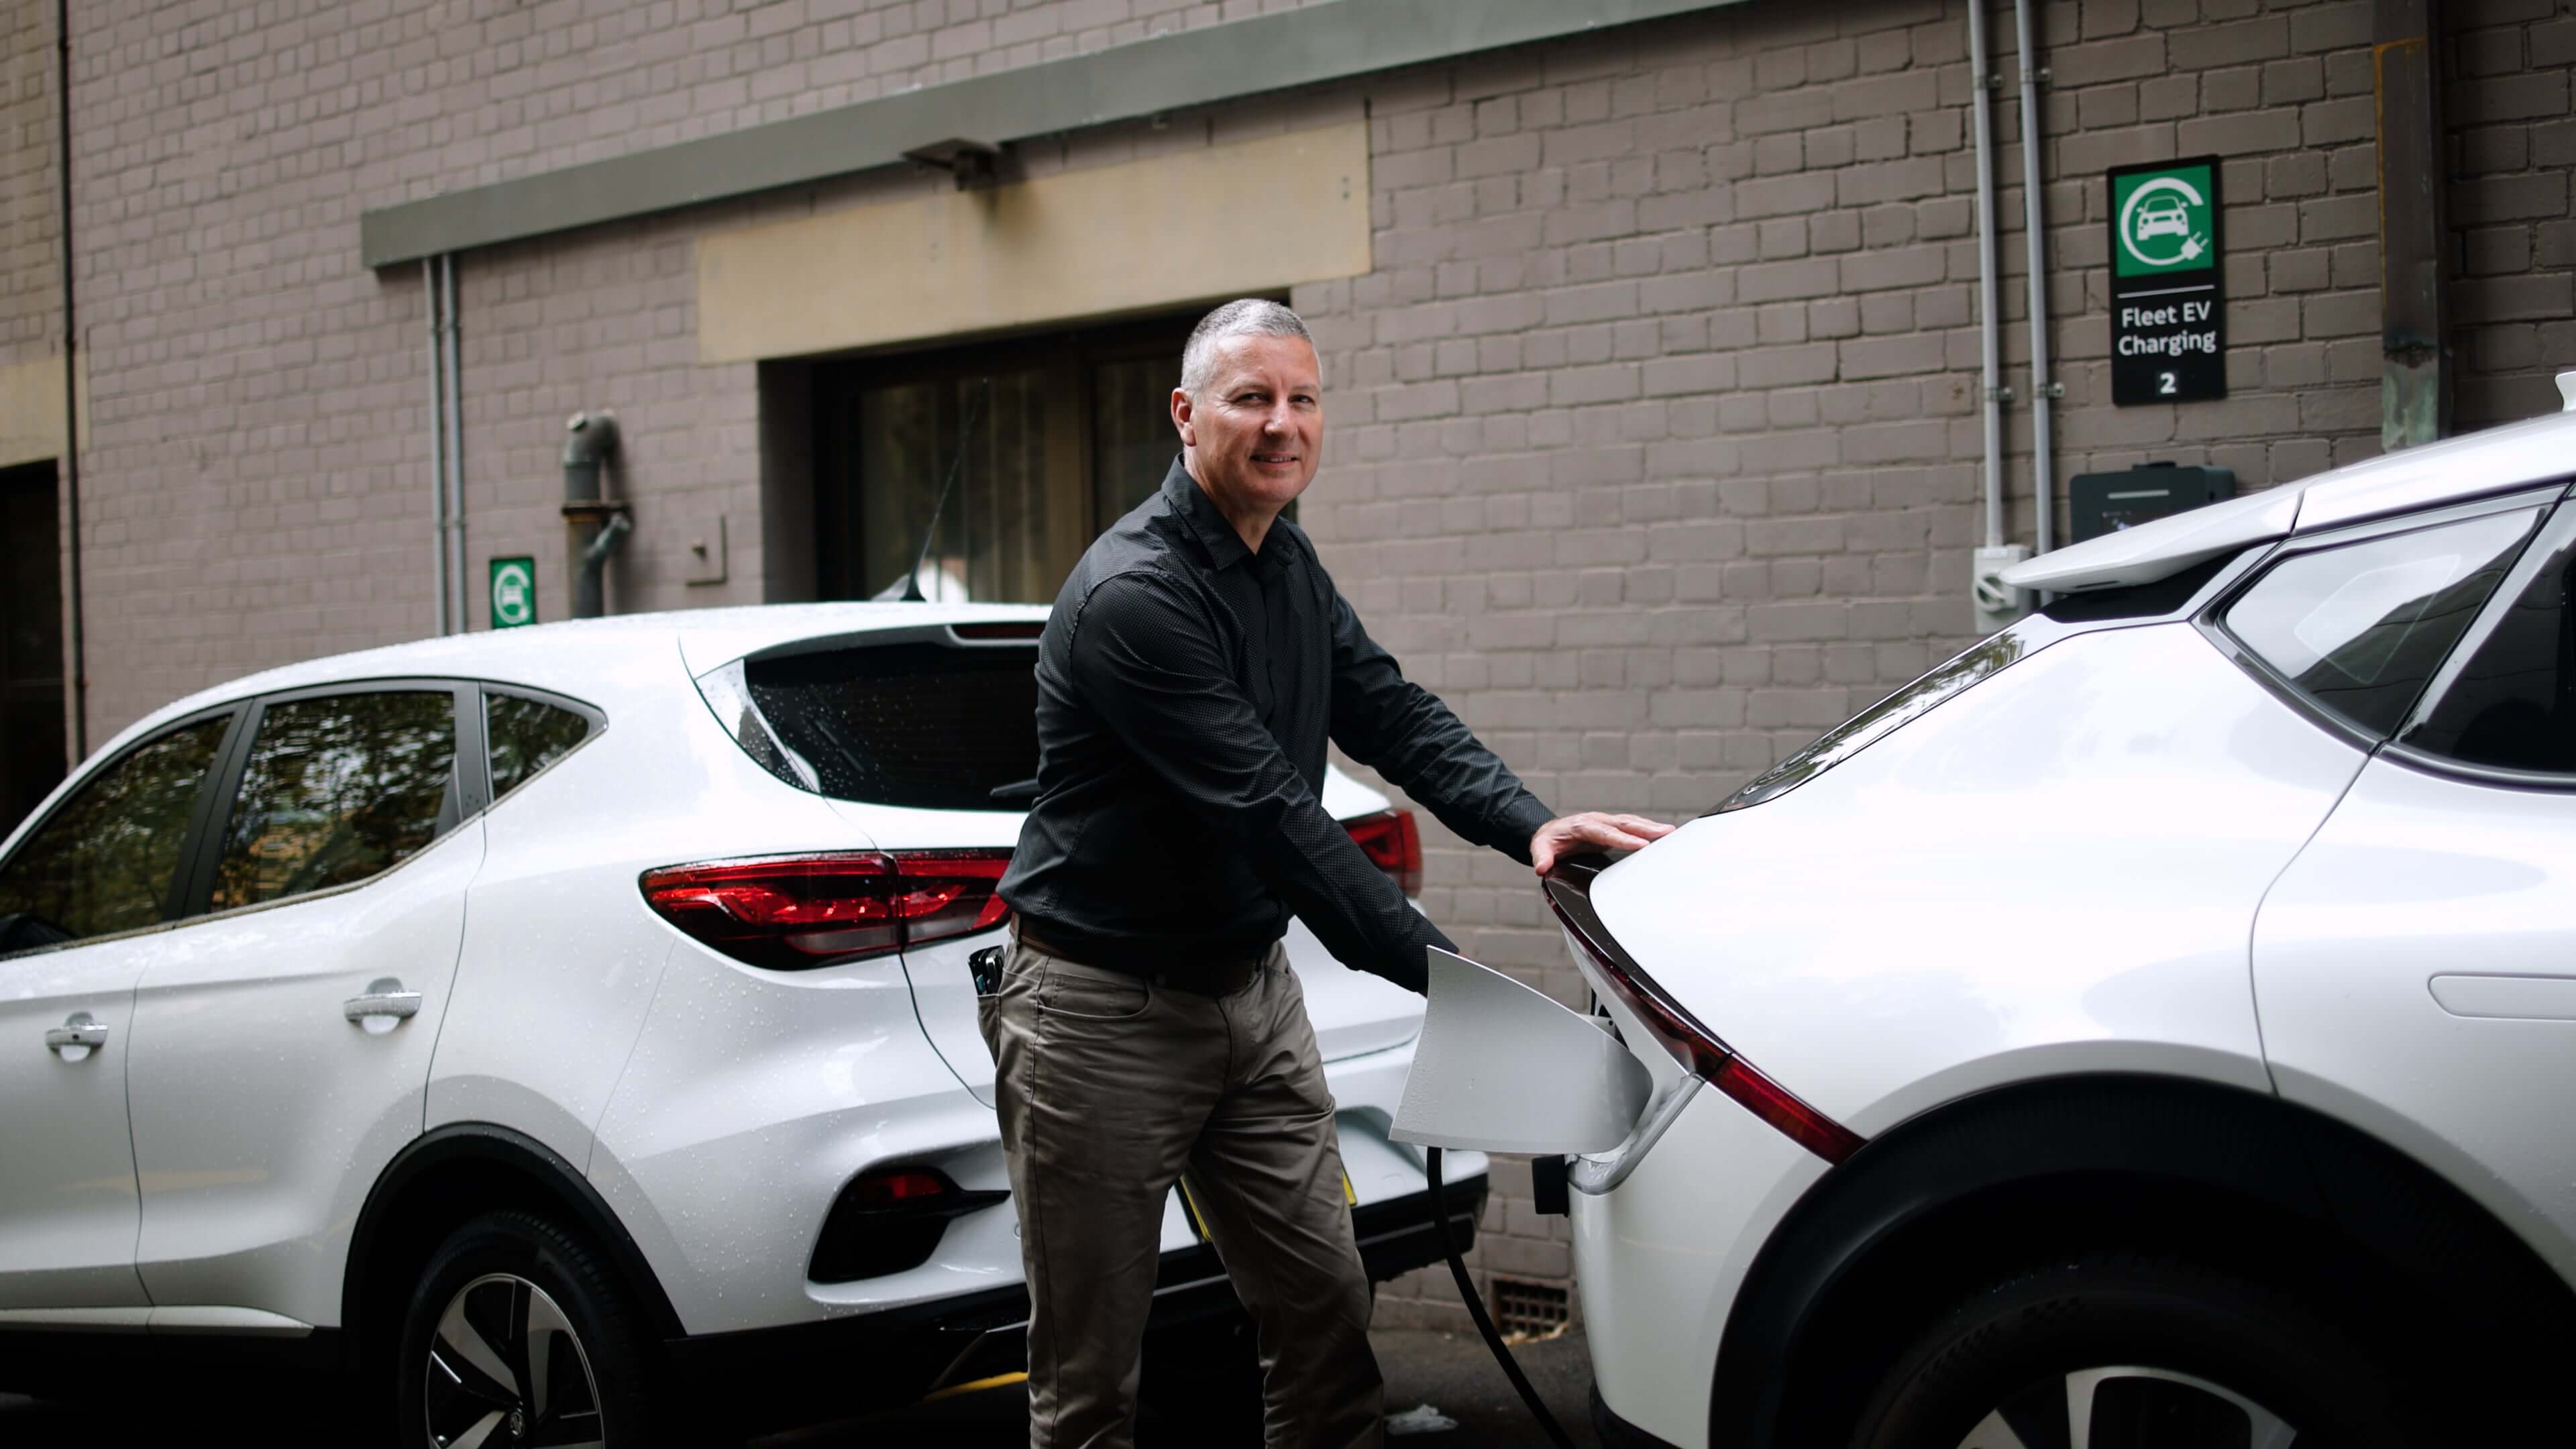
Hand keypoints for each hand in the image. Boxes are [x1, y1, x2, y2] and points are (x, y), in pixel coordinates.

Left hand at [1528, 812, 1675, 874]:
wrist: (1550, 833)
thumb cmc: (1548, 841)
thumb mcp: (1539, 849)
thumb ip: (1541, 857)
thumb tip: (1542, 867)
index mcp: (1581, 826)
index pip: (1604, 832)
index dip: (1622, 839)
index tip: (1640, 844)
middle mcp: (1596, 821)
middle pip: (1623, 823)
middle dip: (1645, 828)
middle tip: (1666, 832)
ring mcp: (1606, 823)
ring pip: (1630, 822)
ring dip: (1650, 827)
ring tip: (1671, 832)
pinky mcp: (1612, 829)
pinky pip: (1631, 827)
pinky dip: (1647, 829)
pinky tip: (1662, 835)